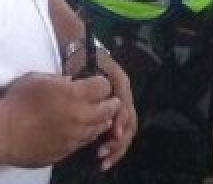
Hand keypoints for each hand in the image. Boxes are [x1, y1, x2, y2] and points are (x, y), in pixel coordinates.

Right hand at [0, 72, 120, 168]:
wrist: (2, 133)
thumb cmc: (17, 102)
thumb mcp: (39, 79)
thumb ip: (60, 80)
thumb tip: (72, 82)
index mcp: (74, 95)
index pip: (104, 86)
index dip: (102, 83)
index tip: (97, 83)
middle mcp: (80, 116)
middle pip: (109, 109)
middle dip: (110, 102)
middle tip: (107, 100)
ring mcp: (75, 136)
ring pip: (99, 128)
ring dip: (100, 120)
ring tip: (95, 115)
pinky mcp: (67, 151)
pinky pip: (85, 142)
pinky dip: (87, 134)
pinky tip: (80, 129)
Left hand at [61, 49, 137, 170]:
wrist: (82, 52)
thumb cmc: (83, 59)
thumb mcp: (87, 66)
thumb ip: (91, 84)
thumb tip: (91, 102)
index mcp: (120, 82)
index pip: (125, 104)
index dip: (121, 120)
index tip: (114, 134)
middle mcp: (125, 94)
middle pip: (130, 121)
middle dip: (119, 140)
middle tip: (102, 153)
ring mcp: (122, 104)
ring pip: (128, 129)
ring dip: (118, 146)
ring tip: (103, 160)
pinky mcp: (114, 113)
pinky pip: (120, 131)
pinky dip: (114, 146)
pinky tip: (104, 156)